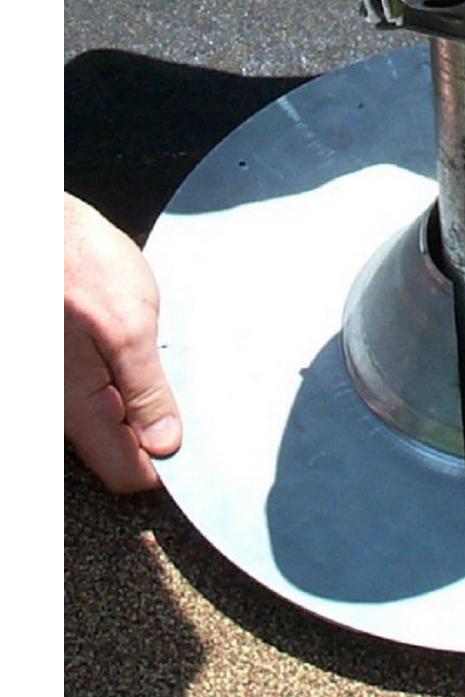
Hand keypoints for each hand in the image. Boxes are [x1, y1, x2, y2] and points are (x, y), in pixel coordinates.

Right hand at [64, 194, 181, 491]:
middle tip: (180, 387)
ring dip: (140, 399)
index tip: (196, 442)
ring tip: (152, 353)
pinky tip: (134, 345)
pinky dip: (124, 379)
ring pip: (109, 420)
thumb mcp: (127, 323)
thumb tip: (165, 445)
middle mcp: (59, 407)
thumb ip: (146, 390)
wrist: (37, 225)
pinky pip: (99, 393)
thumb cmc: (76, 262)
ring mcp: (58, 389)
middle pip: (117, 450)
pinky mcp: (62, 369)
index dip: (166, 463)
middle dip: (155, 427)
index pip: (127, 471)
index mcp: (77, 405)